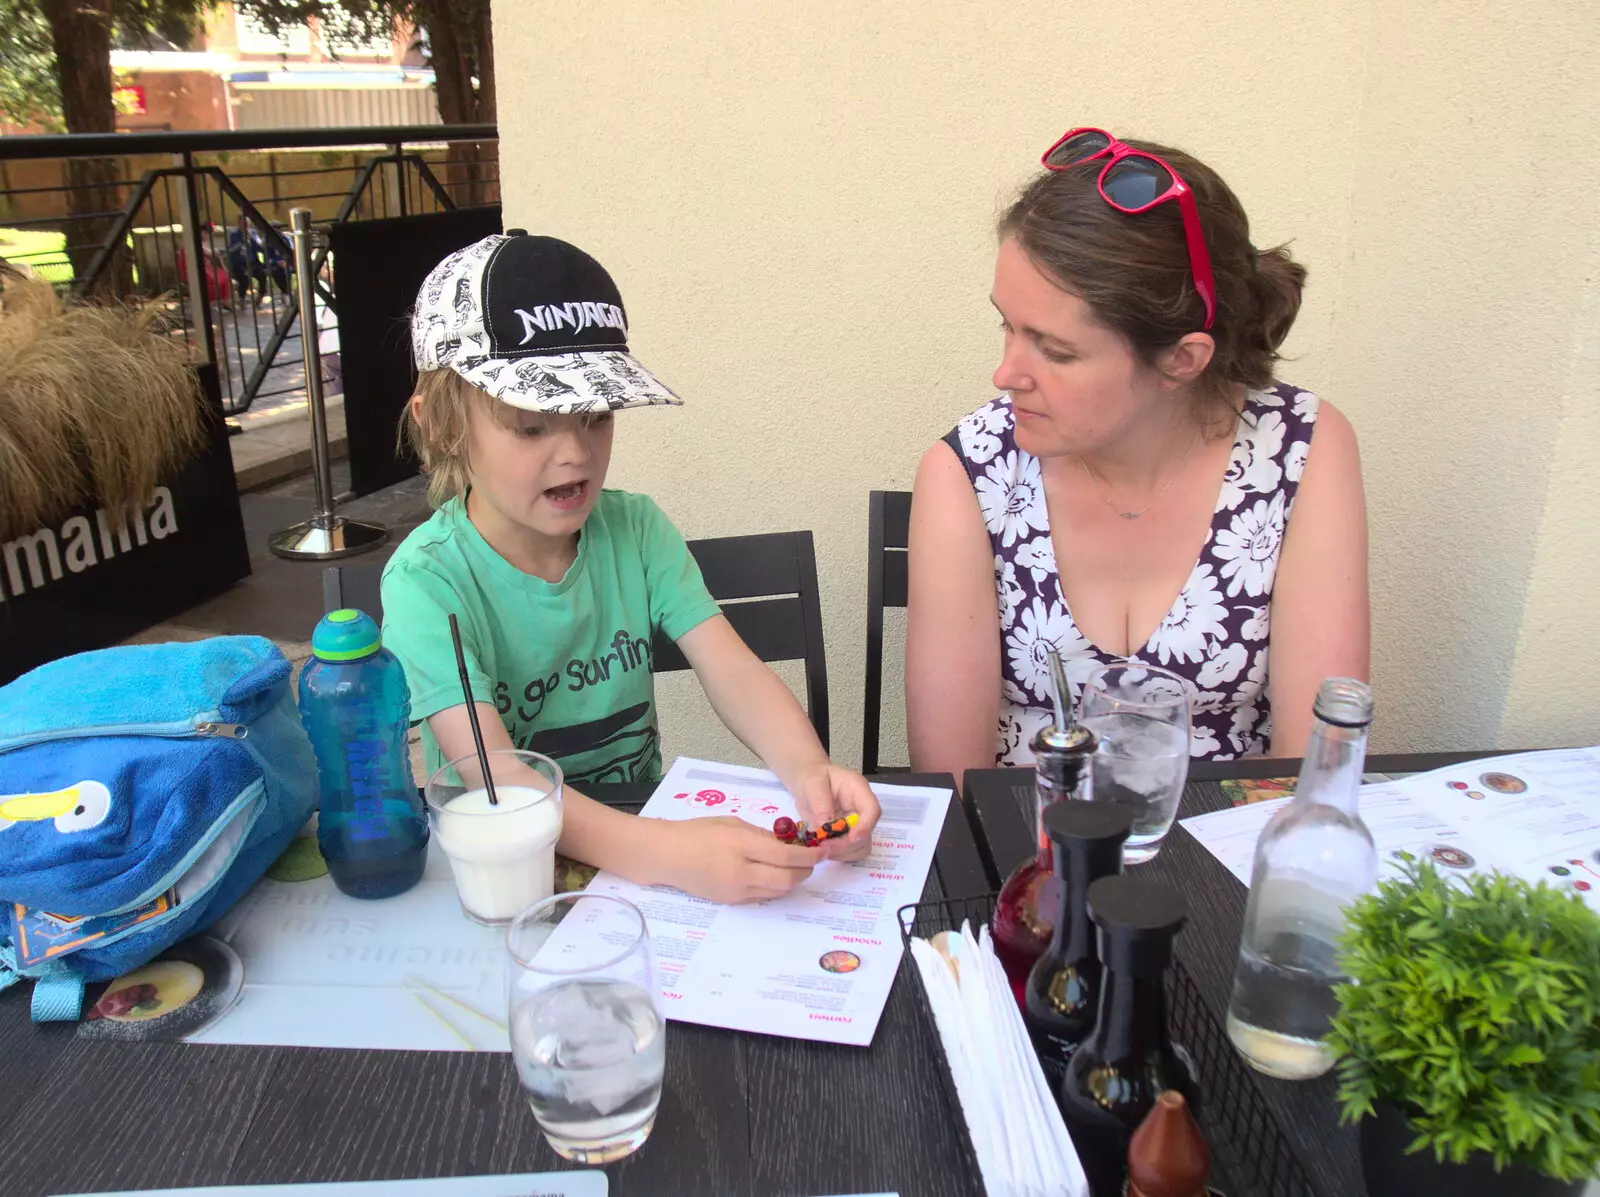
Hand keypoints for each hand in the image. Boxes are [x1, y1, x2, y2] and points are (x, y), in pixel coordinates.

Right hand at [658, 817, 823, 904]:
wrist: (667, 855)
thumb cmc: (698, 832)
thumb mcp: (733, 824)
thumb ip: (762, 836)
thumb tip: (789, 845)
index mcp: (741, 846)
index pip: (785, 856)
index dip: (808, 856)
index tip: (822, 851)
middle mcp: (740, 872)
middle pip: (786, 879)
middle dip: (805, 872)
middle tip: (811, 862)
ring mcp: (736, 891)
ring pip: (777, 891)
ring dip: (791, 881)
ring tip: (794, 868)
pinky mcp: (731, 902)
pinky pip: (762, 897)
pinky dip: (775, 888)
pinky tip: (773, 875)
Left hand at [790, 763, 880, 861]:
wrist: (806, 781)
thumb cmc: (811, 776)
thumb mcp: (813, 783)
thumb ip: (820, 803)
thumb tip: (825, 825)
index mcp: (858, 791)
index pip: (872, 810)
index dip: (865, 826)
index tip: (851, 838)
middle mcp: (861, 810)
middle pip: (867, 834)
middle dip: (847, 845)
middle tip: (824, 846)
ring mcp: (856, 825)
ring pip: (861, 847)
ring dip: (842, 853)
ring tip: (821, 848)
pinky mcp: (847, 836)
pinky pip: (850, 852)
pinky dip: (838, 855)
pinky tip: (822, 849)